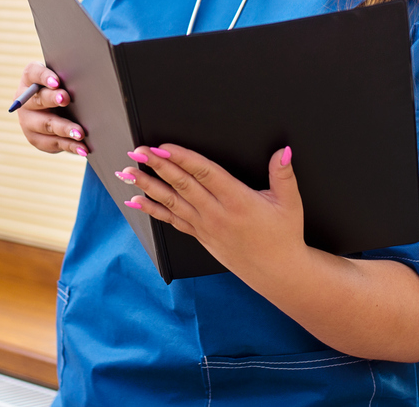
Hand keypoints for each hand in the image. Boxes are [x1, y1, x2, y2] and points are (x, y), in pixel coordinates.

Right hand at [14, 62, 87, 156]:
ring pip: (45, 124)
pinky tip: (82, 148)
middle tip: (66, 99)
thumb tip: (87, 80)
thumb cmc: (60, 89)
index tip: (56, 81)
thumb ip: (67, 78)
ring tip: (80, 133)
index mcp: (30, 80)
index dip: (44, 77)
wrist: (53, 110)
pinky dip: (70, 145)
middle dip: (52, 99)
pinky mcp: (35, 138)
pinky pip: (53, 143)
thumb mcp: (61, 81)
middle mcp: (25, 100)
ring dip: (64, 128)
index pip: (33, 74)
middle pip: (38, 99)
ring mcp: (27, 121)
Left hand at [119, 144, 305, 278]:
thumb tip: (283, 151)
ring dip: (147, 186)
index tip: (162, 146)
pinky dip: (152, 210)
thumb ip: (283, 174)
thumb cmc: (283, 236)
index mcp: (237, 200)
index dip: (182, 158)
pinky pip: (172, 220)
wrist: (277, 272)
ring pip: (171, 202)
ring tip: (128, 173)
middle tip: (137, 151)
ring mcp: (205, 226)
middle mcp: (216, 213)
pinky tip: (136, 201)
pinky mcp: (200, 236)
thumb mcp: (290, 202)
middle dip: (156, 166)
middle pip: (181, 185)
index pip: (204, 173)